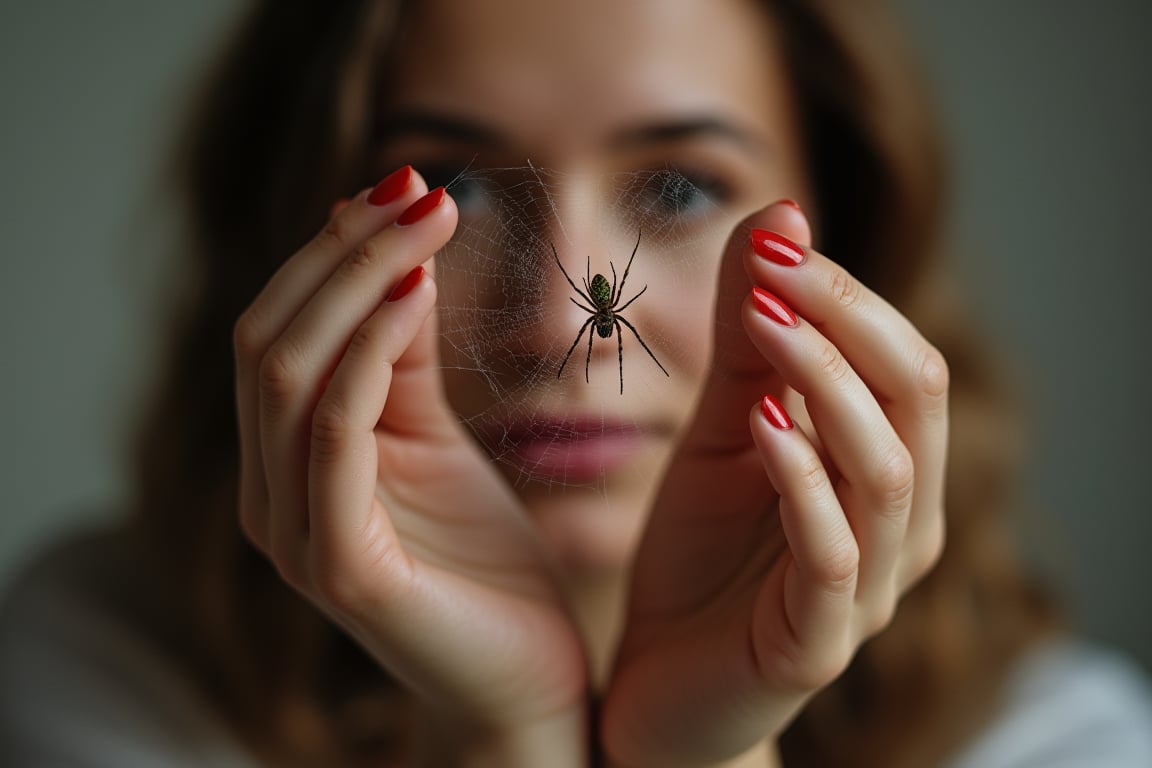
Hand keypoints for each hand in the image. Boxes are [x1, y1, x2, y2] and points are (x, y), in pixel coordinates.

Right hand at [233, 168, 587, 762]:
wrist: (524, 675)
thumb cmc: (483, 560)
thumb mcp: (435, 437)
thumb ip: (397, 359)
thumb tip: (391, 253)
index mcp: (284, 462)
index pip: (276, 329)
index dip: (332, 251)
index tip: (405, 186)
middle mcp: (269, 495)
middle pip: (268, 339)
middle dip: (344, 253)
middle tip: (419, 191)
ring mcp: (295, 535)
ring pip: (288, 375)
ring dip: (357, 284)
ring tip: (425, 225)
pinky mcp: (341, 569)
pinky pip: (334, 436)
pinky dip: (368, 355)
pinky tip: (419, 297)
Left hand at [601, 202, 947, 766]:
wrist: (662, 682)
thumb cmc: (702, 557)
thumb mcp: (720, 432)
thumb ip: (751, 341)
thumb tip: (781, 215)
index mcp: (884, 468)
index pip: (901, 359)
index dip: (847, 292)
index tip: (779, 240)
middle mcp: (895, 526)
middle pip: (914, 400)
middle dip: (849, 319)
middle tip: (782, 266)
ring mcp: (863, 588)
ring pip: (887, 471)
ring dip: (829, 385)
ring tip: (768, 326)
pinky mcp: (815, 644)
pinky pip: (834, 556)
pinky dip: (805, 482)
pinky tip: (765, 427)